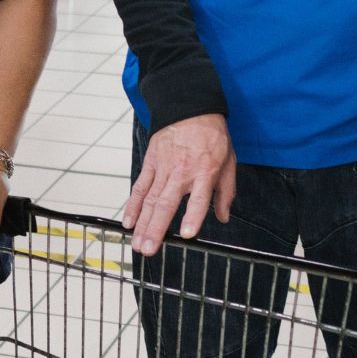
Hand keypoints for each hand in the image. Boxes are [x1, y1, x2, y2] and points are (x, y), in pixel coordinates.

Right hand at [124, 114, 235, 256]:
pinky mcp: (151, 164)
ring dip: (142, 224)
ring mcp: (163, 168)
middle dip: (155, 229)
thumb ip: (226, 191)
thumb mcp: (228, 161)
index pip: (198, 199)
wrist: (189, 108)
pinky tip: (128, 222)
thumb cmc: (212, 136)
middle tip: (148, 249)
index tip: (185, 234)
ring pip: (149, 200)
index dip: (192, 217)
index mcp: (204, 172)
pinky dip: (132, 205)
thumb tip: (223, 217)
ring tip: (137, 244)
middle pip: (165, 204)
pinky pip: (140, 187)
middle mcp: (181, 173)